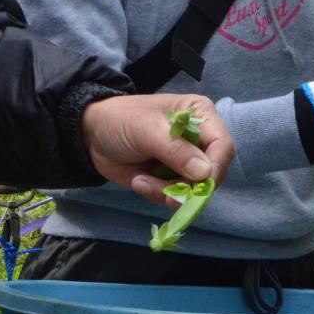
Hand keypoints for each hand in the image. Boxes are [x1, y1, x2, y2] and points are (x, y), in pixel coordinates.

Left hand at [81, 94, 233, 205]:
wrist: (91, 135)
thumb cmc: (120, 120)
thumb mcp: (145, 130)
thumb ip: (175, 150)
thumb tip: (205, 173)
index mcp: (200, 116)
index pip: (222, 146)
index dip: (215, 168)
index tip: (199, 183)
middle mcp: (199, 140)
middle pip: (213, 173)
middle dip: (187, 185)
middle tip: (164, 189)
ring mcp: (186, 162)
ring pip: (194, 190)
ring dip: (168, 191)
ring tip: (141, 180)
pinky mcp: (172, 179)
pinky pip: (175, 197)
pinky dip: (158, 194)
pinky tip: (138, 181)